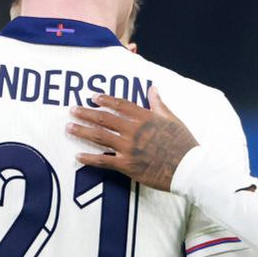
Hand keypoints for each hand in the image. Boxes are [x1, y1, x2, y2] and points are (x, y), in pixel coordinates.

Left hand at [66, 86, 197, 190]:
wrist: (188, 168)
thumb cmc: (182, 143)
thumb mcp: (172, 118)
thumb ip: (158, 104)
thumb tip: (152, 89)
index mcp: (145, 117)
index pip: (120, 104)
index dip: (105, 99)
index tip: (93, 96)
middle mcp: (134, 131)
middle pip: (104, 119)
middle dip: (86, 113)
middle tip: (72, 110)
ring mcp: (129, 148)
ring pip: (100, 137)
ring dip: (82, 131)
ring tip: (69, 127)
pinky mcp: (127, 165)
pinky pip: (104, 161)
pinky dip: (90, 159)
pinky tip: (78, 156)